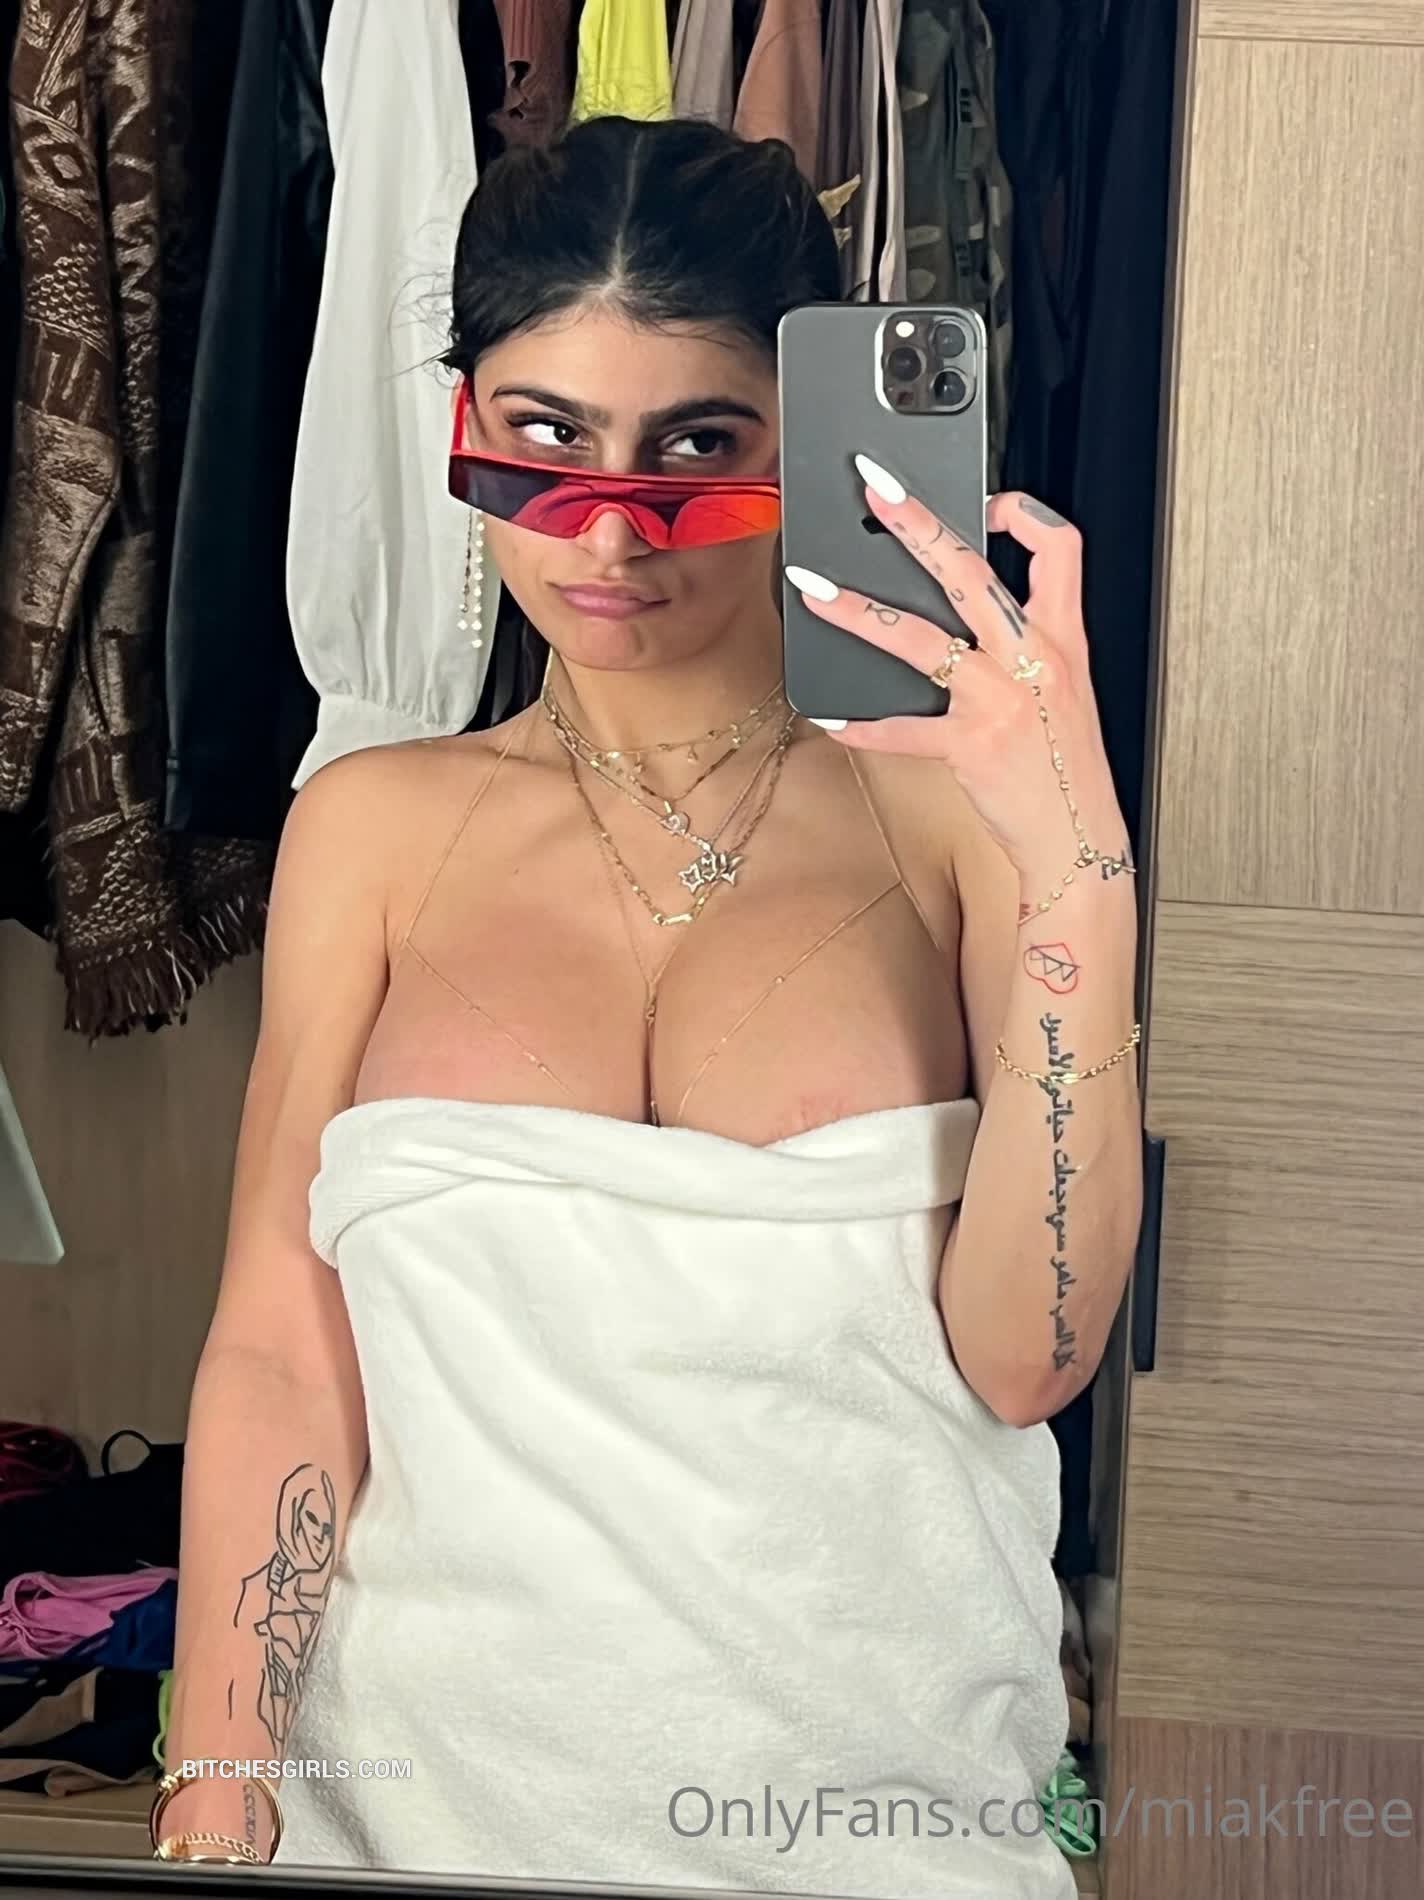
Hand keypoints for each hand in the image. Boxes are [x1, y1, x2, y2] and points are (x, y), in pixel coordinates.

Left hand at [784, 456, 1130, 890]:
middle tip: (876, 492)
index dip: (1023, 512)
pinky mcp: (970, 746)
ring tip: (815, 589)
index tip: (985, 499)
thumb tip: (970, 610)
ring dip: (859, 611)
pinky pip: (904, 729)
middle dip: (919, 524)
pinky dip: (865, 726)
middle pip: (972, 572)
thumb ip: (1026, 644)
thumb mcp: (1063, 689)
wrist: (1077, 836)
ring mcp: (999, 700)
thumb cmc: (1066, 766)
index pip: (1060, 547)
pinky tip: (834, 717)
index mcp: (1062, 639)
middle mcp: (1032, 660)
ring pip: (921, 639)